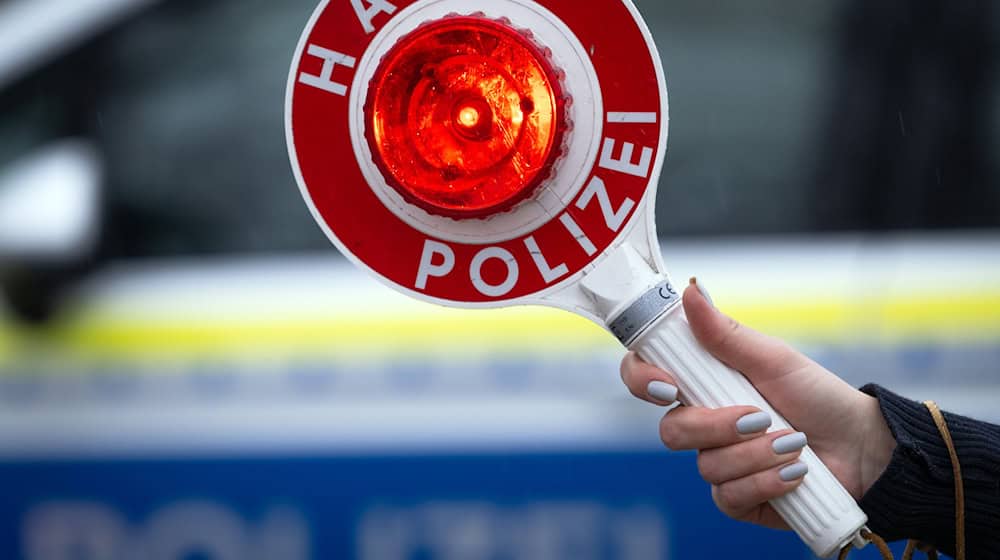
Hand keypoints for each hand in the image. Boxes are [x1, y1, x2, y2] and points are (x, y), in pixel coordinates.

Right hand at [620, 281, 895, 528]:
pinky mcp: (737, 498)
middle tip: (758, 416)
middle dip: (716, 426)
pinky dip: (765, 483)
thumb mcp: (772, 358)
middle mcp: (703, 424)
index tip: (669, 385)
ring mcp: (718, 462)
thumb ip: (725, 332)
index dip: (643, 380)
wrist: (860, 446)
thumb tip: (691, 290)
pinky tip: (793, 474)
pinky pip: (728, 496)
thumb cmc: (816, 395)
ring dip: (756, 455)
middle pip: (671, 430)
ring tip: (793, 444)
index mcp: (702, 383)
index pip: (646, 378)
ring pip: (706, 466)